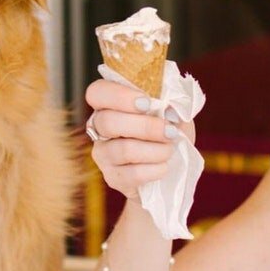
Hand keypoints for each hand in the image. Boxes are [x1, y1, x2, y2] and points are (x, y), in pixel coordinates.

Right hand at [85, 78, 194, 201]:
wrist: (172, 169)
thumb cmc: (167, 132)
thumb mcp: (172, 113)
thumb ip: (169, 104)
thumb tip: (170, 108)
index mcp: (108, 103)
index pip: (97, 92)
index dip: (119, 96)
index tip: (147, 103)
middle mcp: (98, 127)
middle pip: (108, 122)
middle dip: (145, 127)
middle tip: (169, 131)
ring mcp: (102, 154)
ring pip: (123, 149)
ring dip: (154, 150)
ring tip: (170, 149)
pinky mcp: (112, 178)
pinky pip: (132, 174)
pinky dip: (154, 169)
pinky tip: (164, 167)